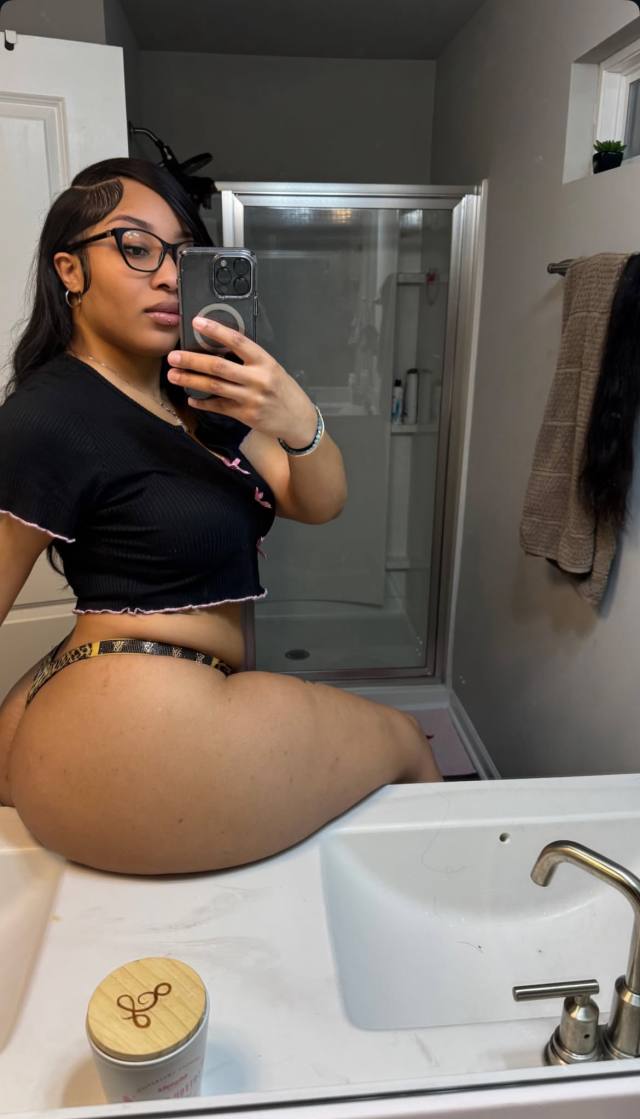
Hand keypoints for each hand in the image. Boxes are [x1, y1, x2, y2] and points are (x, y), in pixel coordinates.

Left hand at [166, 316, 317, 445]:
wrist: (299, 420)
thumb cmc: (284, 391)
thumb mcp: (273, 369)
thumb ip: (250, 361)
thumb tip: (219, 350)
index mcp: (265, 362)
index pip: (238, 341)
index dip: (216, 330)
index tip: (197, 322)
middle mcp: (258, 379)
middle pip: (218, 366)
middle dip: (192, 360)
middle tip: (173, 356)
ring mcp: (251, 399)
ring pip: (214, 386)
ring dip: (191, 380)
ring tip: (173, 375)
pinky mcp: (246, 415)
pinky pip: (219, 407)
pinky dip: (203, 402)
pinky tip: (191, 397)